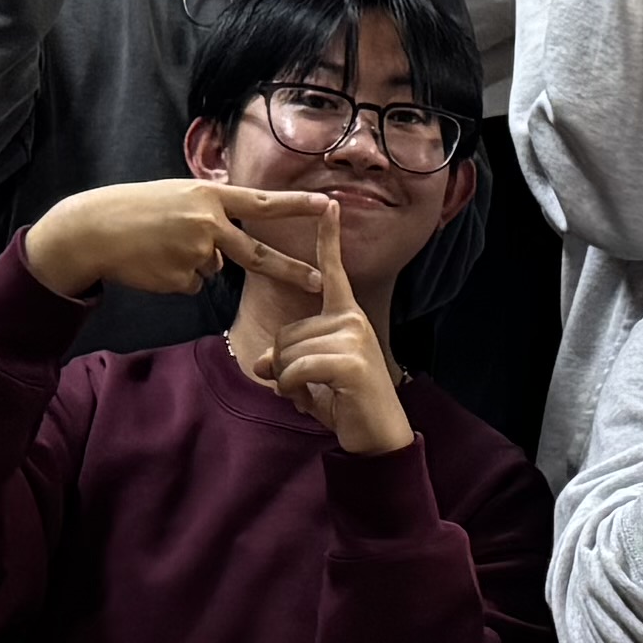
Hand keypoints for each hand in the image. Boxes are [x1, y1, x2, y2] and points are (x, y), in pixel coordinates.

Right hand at [21, 176, 340, 308]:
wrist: (94, 229)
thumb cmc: (135, 208)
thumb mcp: (177, 193)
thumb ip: (210, 211)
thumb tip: (226, 247)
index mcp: (209, 196)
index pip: (262, 202)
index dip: (297, 205)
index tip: (328, 206)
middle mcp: (207, 223)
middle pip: (257, 255)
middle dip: (291, 270)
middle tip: (319, 282)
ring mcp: (195, 253)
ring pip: (214, 268)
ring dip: (193, 262)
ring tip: (161, 246)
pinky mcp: (181, 278)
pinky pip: (192, 283)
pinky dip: (176, 276)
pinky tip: (154, 262)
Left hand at [232, 256, 415, 455]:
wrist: (379, 437)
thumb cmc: (346, 404)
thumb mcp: (310, 378)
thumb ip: (286, 360)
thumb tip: (262, 364)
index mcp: (347, 317)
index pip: (334, 271)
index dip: (329, 238)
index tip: (329, 204)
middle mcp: (352, 320)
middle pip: (285, 333)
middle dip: (283, 368)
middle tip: (305, 389)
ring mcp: (354, 339)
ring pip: (287, 353)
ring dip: (288, 383)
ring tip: (312, 397)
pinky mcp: (349, 362)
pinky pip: (296, 369)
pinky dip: (293, 391)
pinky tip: (311, 402)